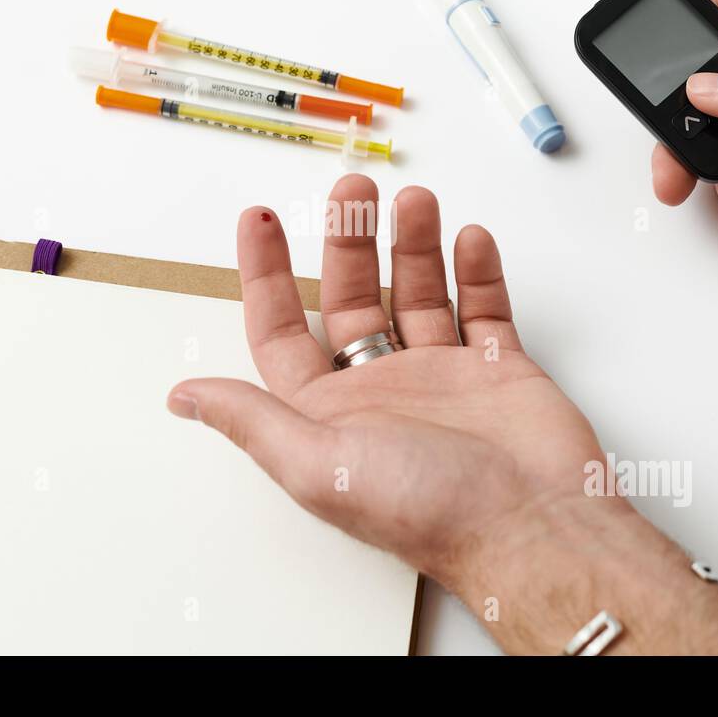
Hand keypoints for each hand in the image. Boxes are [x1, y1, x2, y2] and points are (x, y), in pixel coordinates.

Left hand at [169, 175, 717, 654]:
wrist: (535, 527)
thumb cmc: (428, 508)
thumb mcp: (319, 464)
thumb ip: (253, 419)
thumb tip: (182, 397)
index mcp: (330, 411)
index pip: (283, 329)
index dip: (266, 273)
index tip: (259, 218)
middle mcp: (382, 389)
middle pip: (353, 297)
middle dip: (350, 240)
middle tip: (355, 189)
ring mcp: (443, 375)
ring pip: (418, 292)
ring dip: (414, 244)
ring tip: (415, 200)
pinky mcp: (498, 369)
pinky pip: (482, 308)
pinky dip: (477, 271)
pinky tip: (469, 238)